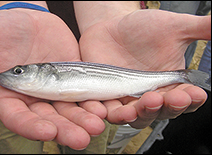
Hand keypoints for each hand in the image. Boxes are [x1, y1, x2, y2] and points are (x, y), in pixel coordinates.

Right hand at [0, 9, 104, 149]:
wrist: (29, 19)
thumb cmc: (3, 29)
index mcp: (9, 95)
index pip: (18, 117)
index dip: (31, 127)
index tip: (48, 132)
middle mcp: (33, 98)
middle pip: (49, 119)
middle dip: (65, 129)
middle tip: (81, 138)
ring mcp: (54, 90)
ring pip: (68, 111)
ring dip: (83, 120)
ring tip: (96, 125)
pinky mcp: (70, 80)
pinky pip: (82, 94)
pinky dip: (92, 102)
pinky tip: (103, 108)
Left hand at [78, 9, 209, 127]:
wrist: (111, 29)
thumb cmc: (141, 30)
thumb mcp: (173, 27)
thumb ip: (199, 29)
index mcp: (169, 83)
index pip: (184, 98)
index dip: (191, 99)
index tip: (195, 93)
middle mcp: (149, 94)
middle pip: (162, 112)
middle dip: (168, 107)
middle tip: (171, 97)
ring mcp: (127, 98)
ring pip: (137, 116)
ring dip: (142, 114)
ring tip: (145, 104)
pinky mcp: (106, 97)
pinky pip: (109, 111)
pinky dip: (113, 114)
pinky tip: (119, 111)